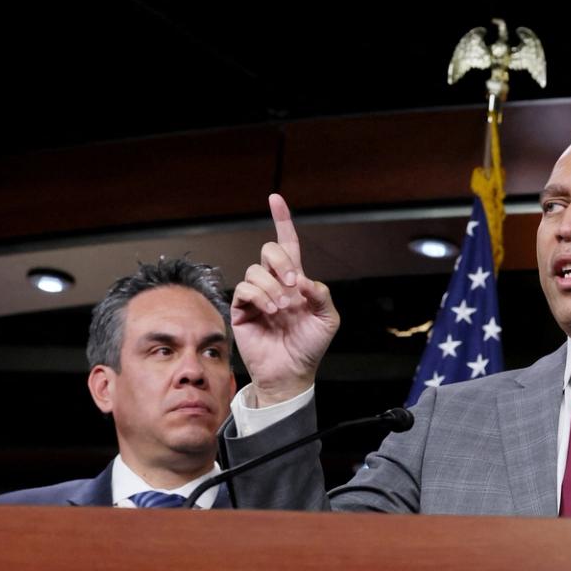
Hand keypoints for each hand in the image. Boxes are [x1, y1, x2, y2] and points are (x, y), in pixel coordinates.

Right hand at [230, 194, 339, 404]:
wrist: (293, 372)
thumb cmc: (310, 346)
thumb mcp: (327, 319)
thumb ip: (321, 294)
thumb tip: (301, 279)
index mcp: (295, 281)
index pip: (287, 244)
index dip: (282, 221)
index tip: (276, 199)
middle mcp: (274, 284)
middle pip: (269, 250)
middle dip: (280, 261)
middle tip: (293, 283)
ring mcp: (256, 296)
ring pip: (255, 270)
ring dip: (272, 287)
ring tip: (283, 310)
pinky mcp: (242, 309)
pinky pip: (244, 288)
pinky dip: (259, 296)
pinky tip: (271, 311)